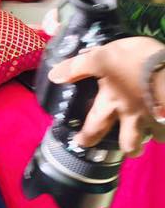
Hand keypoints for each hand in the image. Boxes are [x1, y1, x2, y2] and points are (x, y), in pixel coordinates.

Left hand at [49, 36, 164, 155]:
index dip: (87, 137)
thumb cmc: (135, 62)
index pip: (95, 126)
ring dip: (153, 138)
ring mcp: (156, 117)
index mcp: (112, 103)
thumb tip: (53, 77)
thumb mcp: (101, 57)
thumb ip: (78, 67)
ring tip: (154, 135)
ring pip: (155, 136)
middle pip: (130, 142)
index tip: (82, 144)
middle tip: (130, 150)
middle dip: (129, 149)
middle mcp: (133, 116)